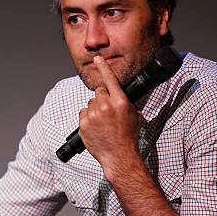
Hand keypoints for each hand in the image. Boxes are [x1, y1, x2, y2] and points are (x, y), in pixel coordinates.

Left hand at [78, 55, 141, 175]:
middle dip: (102, 98)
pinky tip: (95, 128)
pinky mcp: (83, 124)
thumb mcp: (133, 116)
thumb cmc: (128, 137)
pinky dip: (88, 119)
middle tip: (108, 112)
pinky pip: (83, 114)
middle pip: (99, 92)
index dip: (103, 67)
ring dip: (95, 110)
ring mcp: (93, 116)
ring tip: (103, 123)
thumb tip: (118, 94)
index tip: (98, 58)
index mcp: (120, 102)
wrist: (119, 156)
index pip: (110, 79)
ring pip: (90, 103)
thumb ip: (124, 102)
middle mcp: (106, 106)